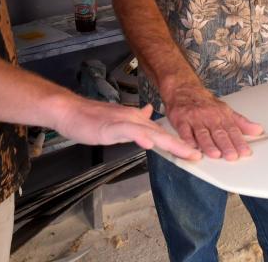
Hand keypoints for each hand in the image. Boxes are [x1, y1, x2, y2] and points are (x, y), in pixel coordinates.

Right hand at [55, 101, 201, 160]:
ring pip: (150, 132)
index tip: (193, 153)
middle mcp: (132, 118)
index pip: (160, 133)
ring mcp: (122, 121)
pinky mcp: (109, 126)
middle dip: (180, 145)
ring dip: (168, 142)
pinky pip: (127, 131)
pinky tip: (149, 143)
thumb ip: (134, 120)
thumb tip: (148, 113)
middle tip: (197, 156)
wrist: (69, 110)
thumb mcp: (116, 120)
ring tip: (185, 152)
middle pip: (160, 133)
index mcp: (134, 120)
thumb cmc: (90, 118)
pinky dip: (139, 136)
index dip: (177, 143)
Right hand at [163, 81, 262, 159]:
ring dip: (208, 144)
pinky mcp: (180, 120)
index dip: (239, 141)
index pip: (232, 130)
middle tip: (232, 156)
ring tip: (215, 154)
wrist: (183, 89)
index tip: (245, 151)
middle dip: (226, 145)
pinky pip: (184, 131)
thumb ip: (241, 123)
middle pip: (218, 133)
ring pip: (202, 133)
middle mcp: (208, 117)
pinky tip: (192, 147)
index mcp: (221, 115)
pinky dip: (188, 139)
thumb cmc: (204, 102)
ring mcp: (194, 119)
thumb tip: (258, 130)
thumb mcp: (225, 110)